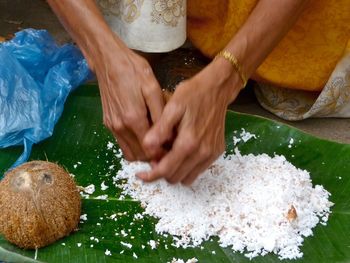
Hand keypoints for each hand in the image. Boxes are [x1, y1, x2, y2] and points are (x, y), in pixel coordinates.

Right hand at [94, 37, 164, 160]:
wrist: (108, 61)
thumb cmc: (133, 70)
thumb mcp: (152, 88)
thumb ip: (160, 115)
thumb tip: (168, 136)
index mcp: (133, 118)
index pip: (150, 149)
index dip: (163, 153)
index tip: (172, 148)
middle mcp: (120, 127)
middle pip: (140, 156)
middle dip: (154, 156)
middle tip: (166, 146)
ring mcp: (112, 127)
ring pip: (129, 153)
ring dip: (143, 153)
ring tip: (156, 142)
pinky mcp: (107, 123)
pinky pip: (122, 144)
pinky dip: (133, 146)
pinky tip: (143, 134)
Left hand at [138, 58, 242, 184]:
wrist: (217, 89)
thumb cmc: (193, 94)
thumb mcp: (173, 107)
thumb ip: (160, 129)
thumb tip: (147, 147)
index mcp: (188, 142)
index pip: (166, 170)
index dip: (151, 176)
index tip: (141, 175)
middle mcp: (202, 152)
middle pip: (175, 177)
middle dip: (162, 171)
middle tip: (155, 157)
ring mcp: (211, 154)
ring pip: (187, 178)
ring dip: (175, 171)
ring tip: (168, 155)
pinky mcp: (216, 152)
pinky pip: (198, 170)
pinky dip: (187, 167)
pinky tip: (181, 152)